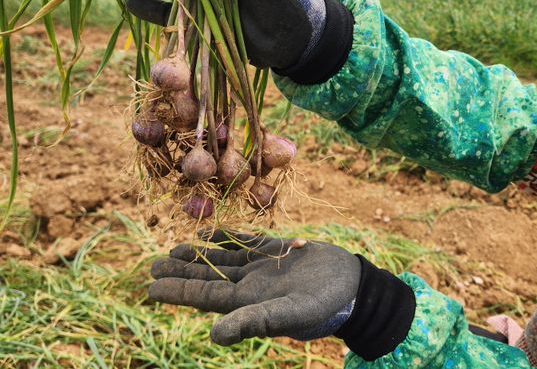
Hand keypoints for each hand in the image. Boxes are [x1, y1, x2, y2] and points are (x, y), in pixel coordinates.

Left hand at [149, 230, 360, 344]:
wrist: (354, 286)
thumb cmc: (323, 305)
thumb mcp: (289, 315)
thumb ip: (253, 322)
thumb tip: (214, 336)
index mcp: (248, 302)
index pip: (204, 297)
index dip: (177, 291)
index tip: (150, 288)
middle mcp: (250, 284)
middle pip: (208, 277)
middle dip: (181, 272)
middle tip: (152, 265)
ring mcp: (263, 266)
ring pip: (223, 258)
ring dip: (199, 254)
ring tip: (174, 249)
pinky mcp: (278, 250)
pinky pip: (247, 241)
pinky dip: (228, 236)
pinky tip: (210, 231)